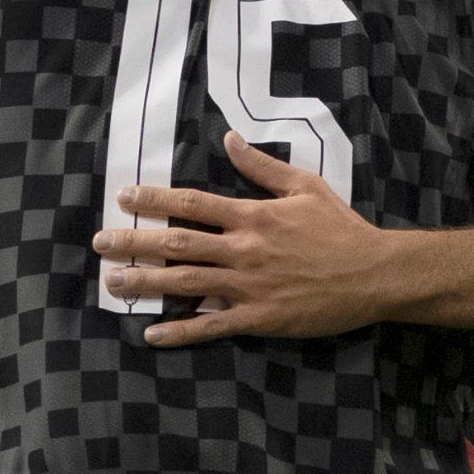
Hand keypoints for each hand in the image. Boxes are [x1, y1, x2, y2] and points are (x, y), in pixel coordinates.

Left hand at [91, 134, 393, 344]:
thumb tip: (229, 139)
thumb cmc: (341, 228)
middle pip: (176, 243)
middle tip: (99, 243)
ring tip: (112, 283)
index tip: (124, 196)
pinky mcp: (258, 318)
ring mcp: (248, 286)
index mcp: (252, 216)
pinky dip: (180, 331)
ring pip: (185, 283)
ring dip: (145, 283)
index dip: (154, 200)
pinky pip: (211, 326)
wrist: (374, 273)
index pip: (191, 204)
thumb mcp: (305, 187)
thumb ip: (261, 167)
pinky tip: (152, 334)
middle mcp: (243, 249)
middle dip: (134, 241)